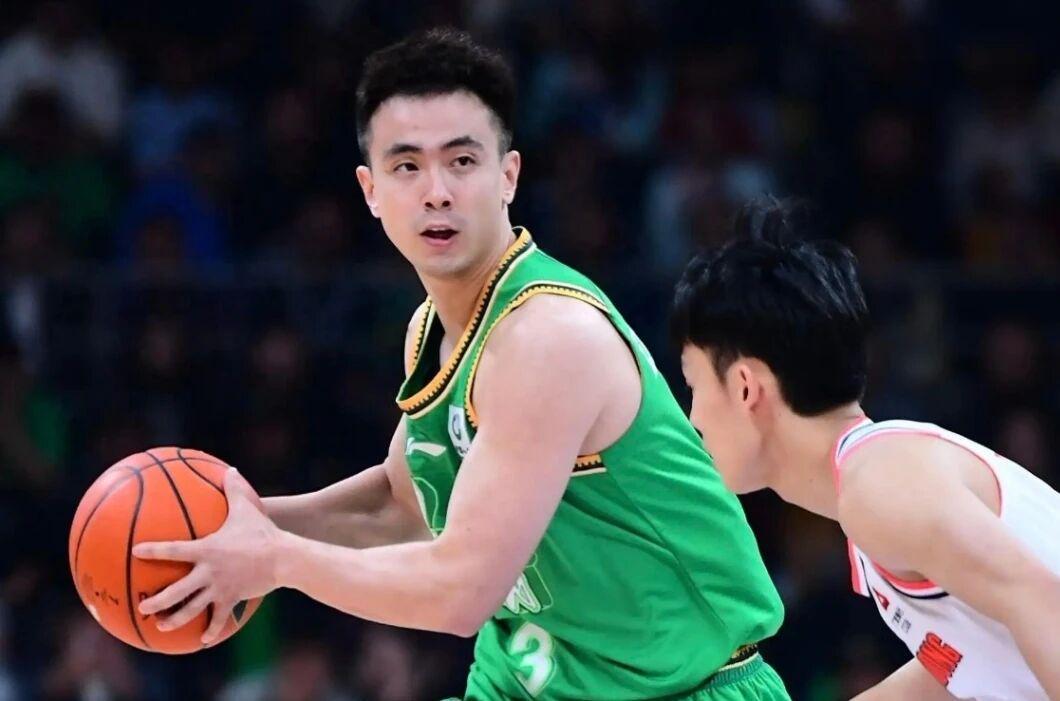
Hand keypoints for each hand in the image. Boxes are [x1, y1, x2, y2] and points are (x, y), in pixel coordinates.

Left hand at [133, 468, 278, 644]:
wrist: (284, 557)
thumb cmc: (263, 531)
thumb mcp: (248, 507)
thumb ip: (235, 489)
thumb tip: (230, 469)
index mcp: (206, 549)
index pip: (173, 550)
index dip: (152, 551)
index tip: (136, 552)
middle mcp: (208, 572)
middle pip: (176, 590)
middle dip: (156, 600)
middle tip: (142, 605)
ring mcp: (219, 588)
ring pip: (192, 608)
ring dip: (174, 619)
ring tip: (160, 625)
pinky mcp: (232, 599)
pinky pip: (219, 618)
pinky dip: (211, 630)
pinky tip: (202, 640)